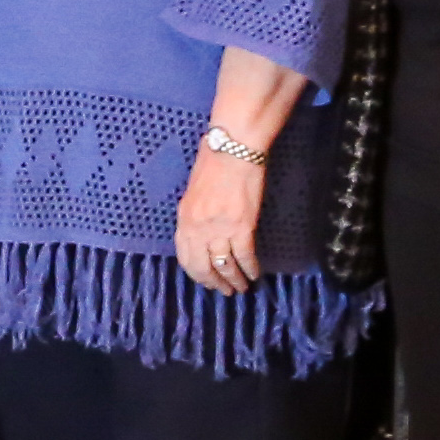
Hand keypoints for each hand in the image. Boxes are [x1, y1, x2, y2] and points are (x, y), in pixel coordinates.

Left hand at [173, 146, 268, 293]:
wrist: (233, 148)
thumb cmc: (213, 163)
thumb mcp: (193, 192)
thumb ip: (194, 216)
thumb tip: (200, 234)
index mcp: (184, 218)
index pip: (185, 257)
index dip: (196, 274)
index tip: (205, 281)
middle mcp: (198, 228)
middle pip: (203, 267)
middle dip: (214, 282)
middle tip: (224, 291)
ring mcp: (219, 229)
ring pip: (225, 266)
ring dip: (234, 280)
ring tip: (241, 288)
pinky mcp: (242, 227)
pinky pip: (244, 256)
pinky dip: (250, 268)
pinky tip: (255, 274)